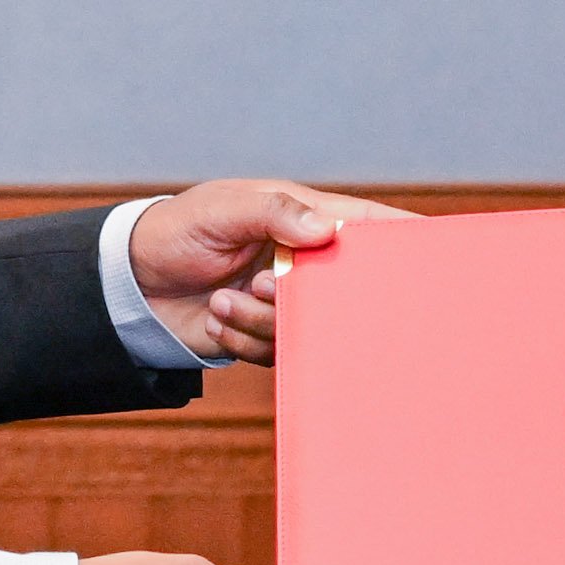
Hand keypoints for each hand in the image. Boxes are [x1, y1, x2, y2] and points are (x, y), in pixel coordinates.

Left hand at [129, 180, 416, 365]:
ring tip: (223, 300)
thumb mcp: (223, 209)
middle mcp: (304, 263)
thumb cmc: (178, 230)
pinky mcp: (267, 337)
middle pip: (348, 291)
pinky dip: (244, 340)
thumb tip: (329, 228)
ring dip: (262, 320)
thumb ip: (275, 213)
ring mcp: (287, 303)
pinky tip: (217, 317)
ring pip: (308, 329)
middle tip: (266, 285)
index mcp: (305, 220)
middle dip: (313, 300)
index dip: (404, 239)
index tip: (434, 251)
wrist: (130, 281)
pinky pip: (278, 354)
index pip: (368, 227)